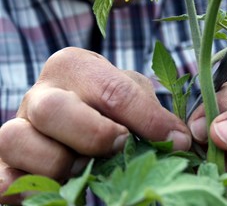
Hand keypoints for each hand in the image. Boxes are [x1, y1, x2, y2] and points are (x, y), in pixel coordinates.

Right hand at [0, 47, 190, 203]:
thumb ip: (153, 112)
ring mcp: (17, 127)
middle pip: (54, 110)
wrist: (77, 116)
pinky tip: (55, 189)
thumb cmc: (108, 104)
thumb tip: (179, 141)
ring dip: (59, 163)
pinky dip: (25, 188)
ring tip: (83, 166)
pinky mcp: (5, 162)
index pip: (111, 91)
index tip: (176, 141)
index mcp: (74, 67)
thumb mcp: (132, 95)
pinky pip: (1, 179)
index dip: (147, 120)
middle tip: (120, 147)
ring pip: (19, 141)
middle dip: (94, 135)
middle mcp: (40, 93)